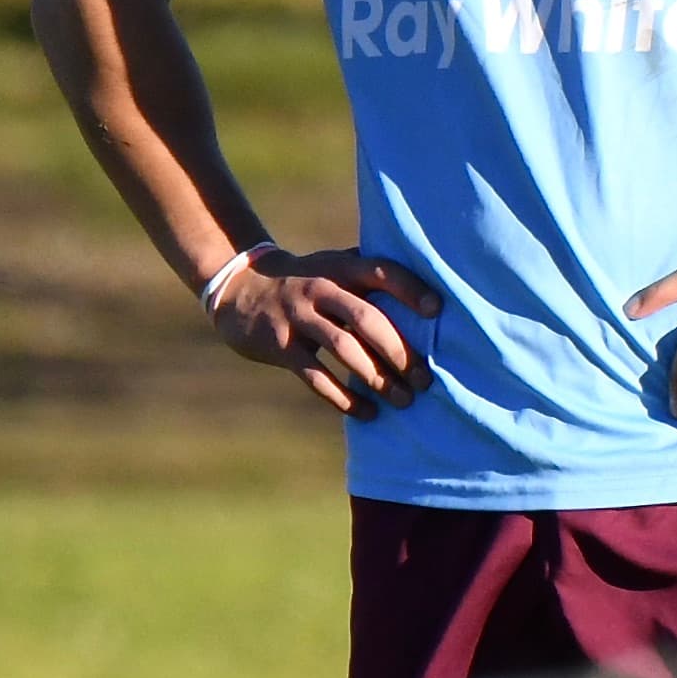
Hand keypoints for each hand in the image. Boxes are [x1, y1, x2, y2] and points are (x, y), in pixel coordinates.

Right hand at [212, 250, 441, 420]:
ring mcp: (298, 316)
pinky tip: (366, 412)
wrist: (240, 286)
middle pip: (366, 318)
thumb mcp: (334, 265)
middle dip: (400, 351)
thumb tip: (433, 296)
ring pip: (343, 349)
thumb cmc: (307, 280)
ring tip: (403, 400)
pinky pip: (315, 376)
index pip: (380, 271)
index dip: (408, 288)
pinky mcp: (280, 346)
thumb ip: (370, 274)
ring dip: (377, 378)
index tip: (436, 310)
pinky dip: (343, 397)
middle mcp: (320, 288)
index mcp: (341, 266)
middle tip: (425, 379)